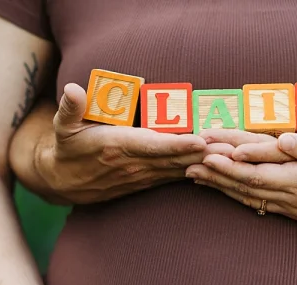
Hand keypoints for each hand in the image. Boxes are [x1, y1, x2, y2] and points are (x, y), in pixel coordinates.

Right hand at [36, 83, 225, 203]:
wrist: (63, 183)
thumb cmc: (66, 148)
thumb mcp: (62, 127)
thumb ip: (71, 108)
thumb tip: (72, 89)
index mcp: (117, 147)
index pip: (152, 145)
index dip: (177, 144)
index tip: (200, 140)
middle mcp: (133, 164)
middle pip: (175, 158)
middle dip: (204, 154)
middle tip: (232, 148)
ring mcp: (142, 175)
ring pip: (179, 169)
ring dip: (206, 163)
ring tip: (233, 156)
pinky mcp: (146, 181)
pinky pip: (175, 176)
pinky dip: (196, 171)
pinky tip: (217, 167)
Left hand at [185, 133, 296, 233]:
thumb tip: (285, 139)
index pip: (257, 172)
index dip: (230, 164)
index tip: (206, 154)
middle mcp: (293, 197)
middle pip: (246, 187)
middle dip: (215, 176)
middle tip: (186, 166)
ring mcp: (294, 208)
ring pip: (250, 198)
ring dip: (222, 188)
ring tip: (197, 179)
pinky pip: (261, 206)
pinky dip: (240, 198)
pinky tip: (228, 194)